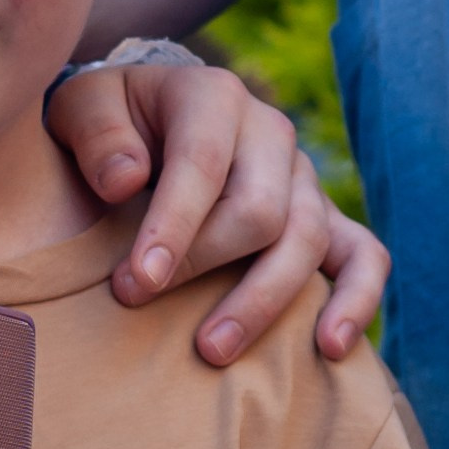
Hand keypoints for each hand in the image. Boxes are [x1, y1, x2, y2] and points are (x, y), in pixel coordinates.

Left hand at [47, 61, 389, 367]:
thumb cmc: (110, 123)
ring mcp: (303, 177)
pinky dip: (356, 301)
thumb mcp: (83, 108)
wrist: (146, 120)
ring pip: (309, 240)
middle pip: (261, 209)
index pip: (203, 164)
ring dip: (262, 302)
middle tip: (139, 304)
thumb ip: (98, 137)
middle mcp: (269, 132)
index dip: (173, 227)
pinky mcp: (325, 218)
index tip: (136, 283)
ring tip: (212, 351)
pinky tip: (329, 349)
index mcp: (213, 97)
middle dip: (204, 266)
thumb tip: (127, 181)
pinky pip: (365, 256)